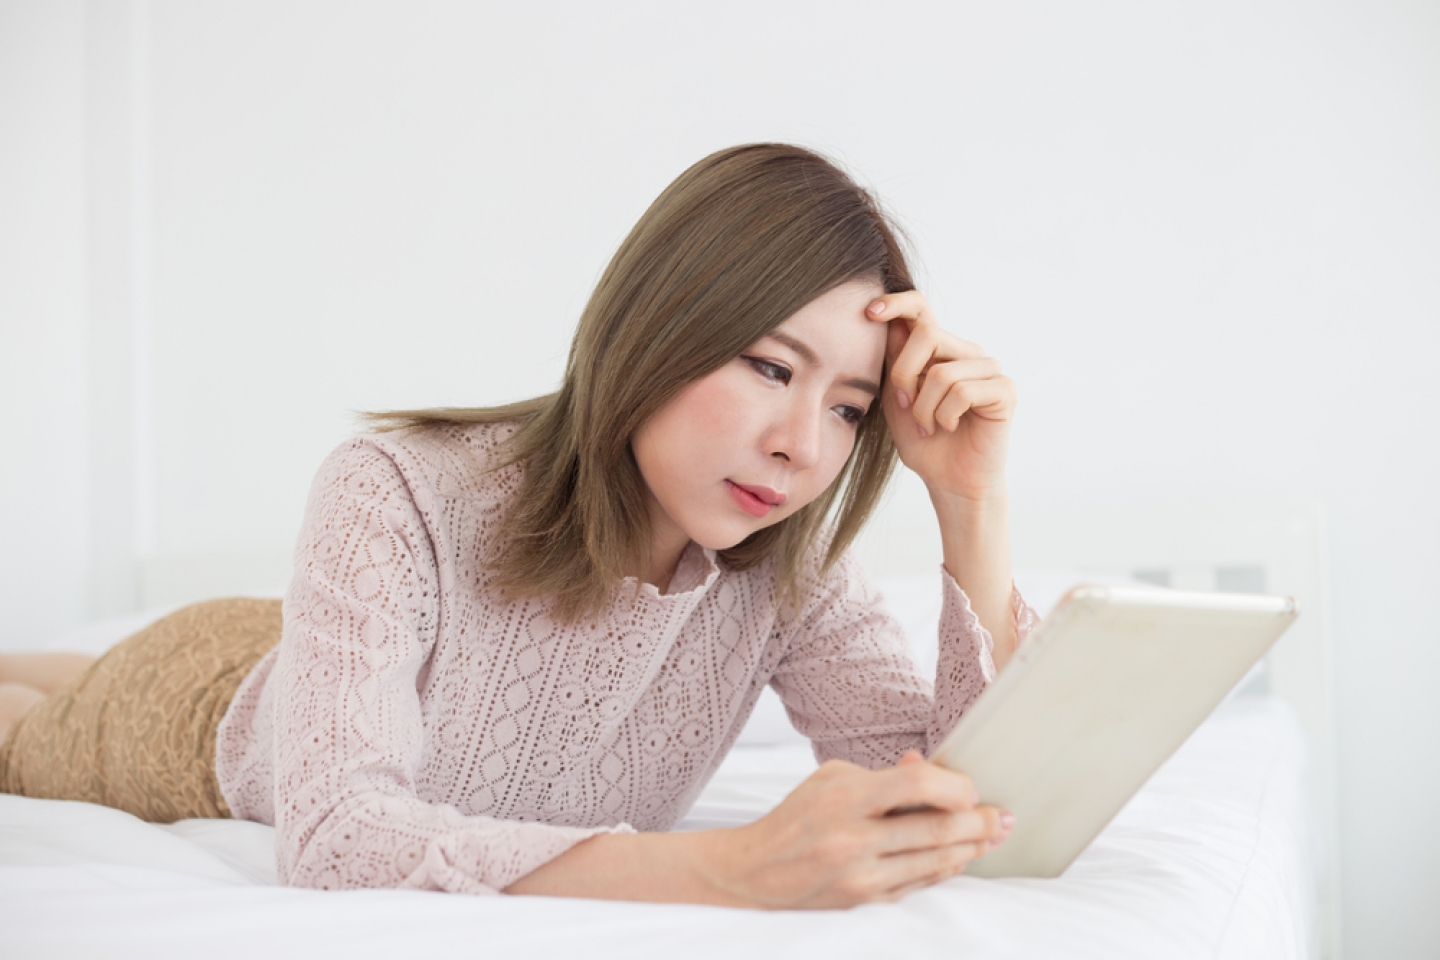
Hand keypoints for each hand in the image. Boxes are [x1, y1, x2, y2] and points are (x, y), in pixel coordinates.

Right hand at [701, 750, 1012, 908]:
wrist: (754, 872)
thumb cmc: (796, 817)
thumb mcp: (832, 778)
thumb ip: (883, 775)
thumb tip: (928, 767)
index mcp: (845, 798)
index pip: (918, 785)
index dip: (954, 786)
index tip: (969, 787)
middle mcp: (854, 839)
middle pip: (937, 830)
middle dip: (979, 823)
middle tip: (1004, 816)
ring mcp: (861, 876)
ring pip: (935, 863)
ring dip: (972, 849)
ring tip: (994, 836)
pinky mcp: (865, 902)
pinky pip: (920, 885)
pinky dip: (945, 870)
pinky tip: (961, 858)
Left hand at [867, 292, 1016, 501]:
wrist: (950, 481)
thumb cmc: (924, 442)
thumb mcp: (896, 399)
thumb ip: (893, 363)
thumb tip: (886, 321)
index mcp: (940, 350)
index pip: (921, 309)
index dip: (896, 303)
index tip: (870, 312)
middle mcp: (966, 352)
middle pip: (926, 335)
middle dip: (903, 375)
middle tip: (904, 406)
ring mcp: (989, 369)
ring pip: (942, 372)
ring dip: (924, 408)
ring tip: (928, 425)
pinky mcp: (1004, 390)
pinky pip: (963, 391)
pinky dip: (945, 415)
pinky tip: (949, 427)